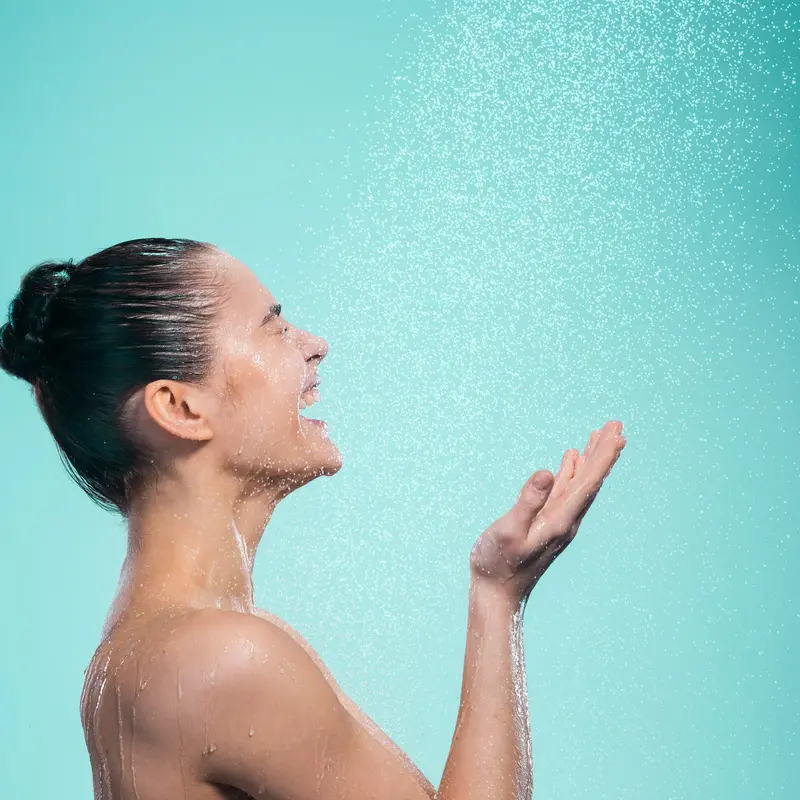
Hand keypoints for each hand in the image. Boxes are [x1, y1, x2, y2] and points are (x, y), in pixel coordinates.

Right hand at [469, 420, 626, 604]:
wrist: (496, 595)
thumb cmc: (496, 564)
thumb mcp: (507, 531)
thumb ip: (527, 502)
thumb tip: (547, 473)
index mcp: (560, 521)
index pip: (587, 484)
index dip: (602, 459)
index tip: (617, 435)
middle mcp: (566, 521)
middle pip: (590, 481)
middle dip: (603, 452)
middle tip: (616, 425)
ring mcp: (558, 522)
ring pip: (580, 484)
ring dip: (591, 459)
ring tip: (601, 435)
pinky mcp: (547, 523)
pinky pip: (566, 491)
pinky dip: (572, 472)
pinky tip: (571, 459)